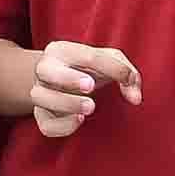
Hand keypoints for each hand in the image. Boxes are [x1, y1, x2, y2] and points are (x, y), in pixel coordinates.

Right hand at [27, 39, 142, 138]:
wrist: (61, 81)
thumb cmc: (89, 69)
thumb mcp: (110, 61)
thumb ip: (127, 73)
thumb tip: (134, 98)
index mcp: (61, 50)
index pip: (86, 55)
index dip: (110, 67)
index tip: (127, 80)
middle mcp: (45, 69)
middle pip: (45, 70)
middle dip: (68, 78)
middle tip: (91, 86)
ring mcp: (40, 93)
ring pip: (40, 97)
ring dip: (66, 103)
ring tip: (90, 107)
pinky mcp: (42, 117)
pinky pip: (45, 124)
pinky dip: (62, 125)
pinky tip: (80, 120)